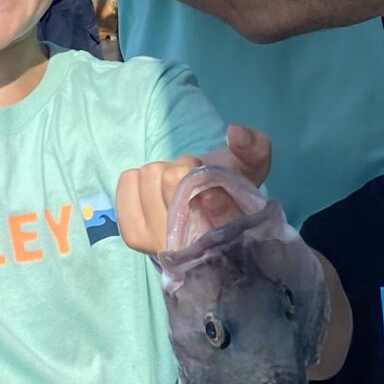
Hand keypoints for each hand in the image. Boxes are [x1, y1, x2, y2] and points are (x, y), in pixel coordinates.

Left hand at [114, 124, 272, 256]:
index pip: (219, 214)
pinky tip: (151, 189)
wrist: (199, 210)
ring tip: (174, 186)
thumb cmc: (226, 186)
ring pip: (151, 176)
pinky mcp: (134, 236)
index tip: (212, 190)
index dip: (215, 196)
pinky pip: (128, 182)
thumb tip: (236, 133)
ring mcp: (160, 244)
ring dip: (162, 172)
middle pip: (175, 180)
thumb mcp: (251, 166)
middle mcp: (193, 249)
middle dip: (184, 170)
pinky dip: (138, 177)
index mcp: (229, 237)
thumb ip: (255, 147)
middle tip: (192, 180)